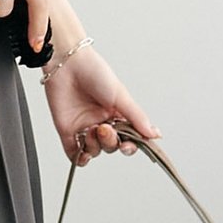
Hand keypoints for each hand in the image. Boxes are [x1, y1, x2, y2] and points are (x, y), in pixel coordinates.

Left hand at [43, 43, 161, 165]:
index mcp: (118, 114)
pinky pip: (74, 153)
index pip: (129, 138)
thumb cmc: (94, 72)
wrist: (66, 63)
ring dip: (96, 146)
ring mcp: (84, 127)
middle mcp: (102, 122)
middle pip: (112, 146)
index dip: (130, 145)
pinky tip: (83, 154)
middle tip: (105, 128)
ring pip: (95, 150)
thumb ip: (137, 117)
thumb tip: (155, 135)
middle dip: (111, 142)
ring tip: (92, 130)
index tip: (128, 145)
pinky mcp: (67, 130)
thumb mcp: (121, 95)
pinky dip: (79, 158)